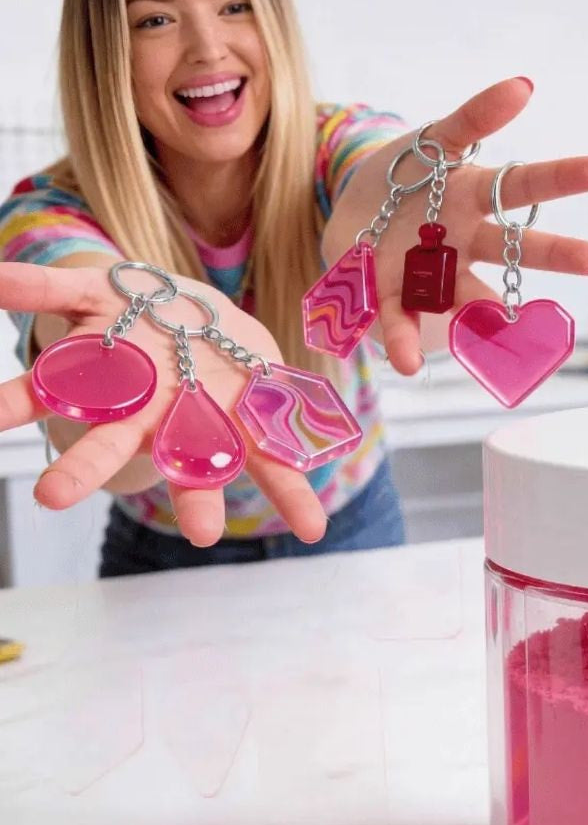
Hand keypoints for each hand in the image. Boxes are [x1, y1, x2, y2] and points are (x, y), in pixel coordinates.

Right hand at [0, 262, 326, 546]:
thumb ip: (46, 288)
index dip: (46, 437)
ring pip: (200, 470)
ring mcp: (210, 427)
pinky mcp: (258, 426)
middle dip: (90, 471)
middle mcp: (156, 418)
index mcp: (115, 395)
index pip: (71, 418)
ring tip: (207, 536)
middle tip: (53, 497)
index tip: (38, 486)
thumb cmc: (148, 320)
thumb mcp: (97, 295)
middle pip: (118, 446)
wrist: (208, 323)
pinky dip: (295, 495)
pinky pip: (280, 464)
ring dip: (203, 505)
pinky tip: (312, 526)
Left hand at [323, 77, 587, 373]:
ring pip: (470, 298)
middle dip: (557, 253)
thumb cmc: (403, 180)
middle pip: (515, 245)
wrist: (350, 214)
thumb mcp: (430, 141)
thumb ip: (473, 119)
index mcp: (474, 195)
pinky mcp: (391, 297)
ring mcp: (431, 274)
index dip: (563, 177)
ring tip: (502, 345)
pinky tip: (408, 368)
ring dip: (484, 322)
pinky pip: (399, 321)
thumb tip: (524, 87)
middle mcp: (464, 239)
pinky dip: (404, 344)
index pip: (525, 186)